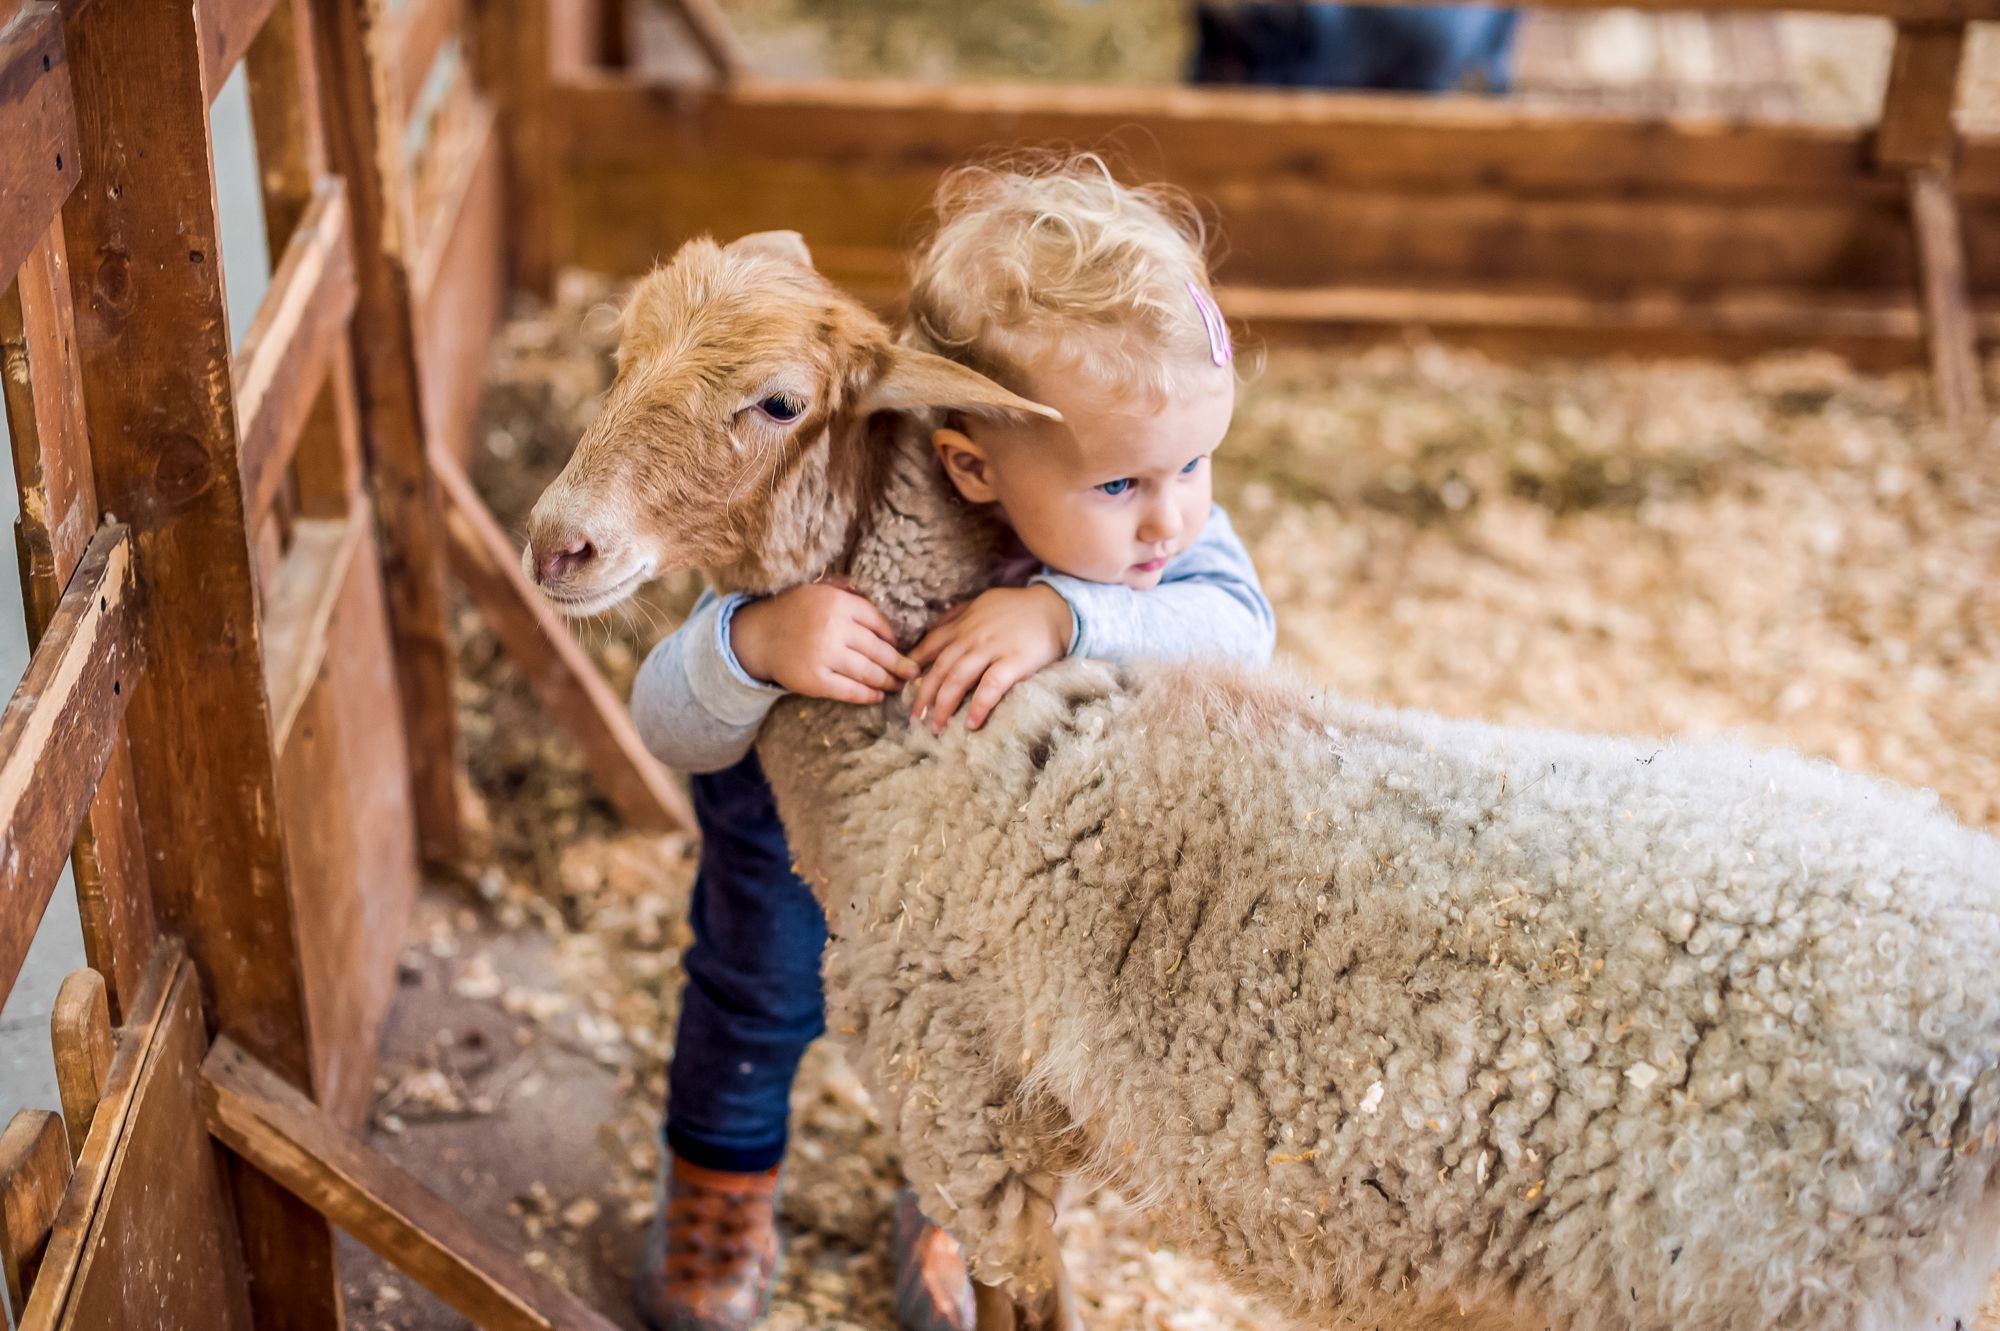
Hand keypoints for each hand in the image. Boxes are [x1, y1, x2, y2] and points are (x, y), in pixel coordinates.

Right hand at [731, 584, 917, 704]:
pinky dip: (867, 694)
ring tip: (899, 685)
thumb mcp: (820, 590)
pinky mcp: (815, 680)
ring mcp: (824, 655)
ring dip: (888, 681)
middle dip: (900, 664)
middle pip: (879, 650)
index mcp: (838, 603)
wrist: (758, 635)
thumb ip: (849, 593)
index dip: (893, 637)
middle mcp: (833, 628)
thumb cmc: (794, 611)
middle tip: (913, 672)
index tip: (901, 646)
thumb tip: (884, 605)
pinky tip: (877, 695)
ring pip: (868, 672)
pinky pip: (849, 690)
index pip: (878, 623)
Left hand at [910, 585, 1071, 732]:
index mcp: (962, 624)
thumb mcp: (981, 603)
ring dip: (943, 706)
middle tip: (915, 719)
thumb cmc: (1017, 608)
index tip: (902, 688)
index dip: (913, 668)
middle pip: (940, 669)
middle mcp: (972, 636)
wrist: (1055, 607)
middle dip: (923, 696)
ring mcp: (992, 648)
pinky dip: (979, 705)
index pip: (929, 647)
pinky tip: (971, 723)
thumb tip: (929, 629)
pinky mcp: (1014, 661)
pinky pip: (991, 686)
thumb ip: (955, 616)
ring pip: (958, 679)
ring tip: (936, 728)